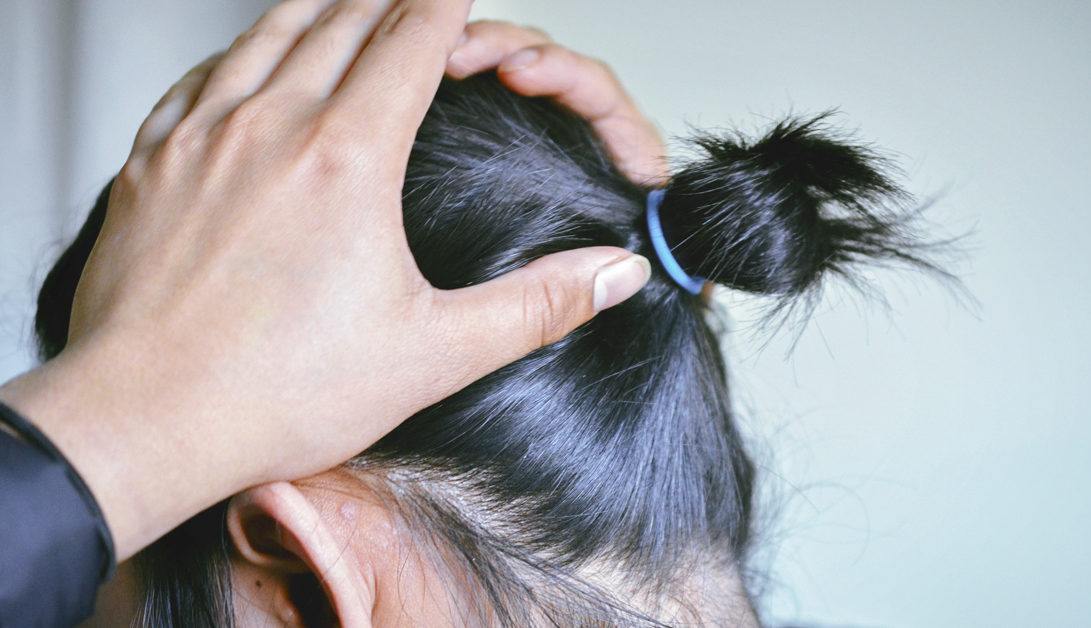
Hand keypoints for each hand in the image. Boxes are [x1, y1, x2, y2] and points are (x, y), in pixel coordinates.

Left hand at [0, 0, 649, 560]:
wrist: (143, 423)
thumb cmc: (273, 394)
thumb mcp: (433, 355)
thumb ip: (536, 306)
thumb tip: (614, 274)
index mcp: (348, 158)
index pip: (412, 39)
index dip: (447, 3)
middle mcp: (272, 128)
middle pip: (344, 19)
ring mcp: (202, 139)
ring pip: (268, 34)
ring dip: (318, 7)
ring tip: (346, 0)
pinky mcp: (150, 165)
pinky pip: (200, 78)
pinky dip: (239, 52)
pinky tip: (246, 62)